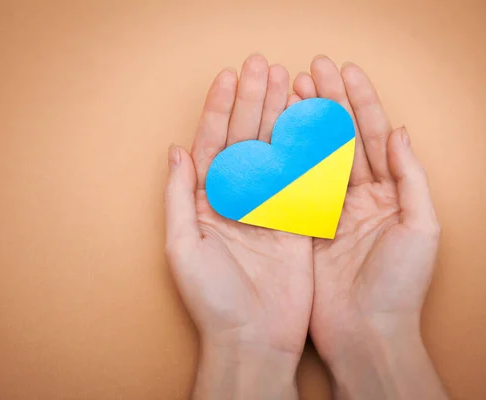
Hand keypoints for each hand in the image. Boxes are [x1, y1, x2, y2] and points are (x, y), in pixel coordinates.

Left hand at [164, 54, 312, 399]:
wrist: (253, 339)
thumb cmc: (212, 300)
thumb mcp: (182, 247)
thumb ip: (179, 196)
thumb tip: (175, 151)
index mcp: (206, 202)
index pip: (212, 145)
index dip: (219, 109)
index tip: (229, 77)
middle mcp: (237, 200)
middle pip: (245, 140)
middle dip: (252, 102)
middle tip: (263, 66)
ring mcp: (267, 208)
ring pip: (275, 152)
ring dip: (279, 117)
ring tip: (287, 82)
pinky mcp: (295, 222)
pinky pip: (301, 178)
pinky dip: (306, 150)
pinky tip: (309, 122)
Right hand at [291, 56, 446, 398]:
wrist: (366, 334)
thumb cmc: (399, 286)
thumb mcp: (421, 228)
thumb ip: (411, 178)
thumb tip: (398, 131)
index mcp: (390, 194)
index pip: (373, 137)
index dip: (359, 103)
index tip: (342, 73)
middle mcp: (359, 198)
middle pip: (341, 140)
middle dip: (327, 104)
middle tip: (309, 72)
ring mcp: (330, 211)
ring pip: (314, 157)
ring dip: (302, 125)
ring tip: (289, 93)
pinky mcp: (304, 228)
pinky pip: (293, 187)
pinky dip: (284, 160)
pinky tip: (273, 135)